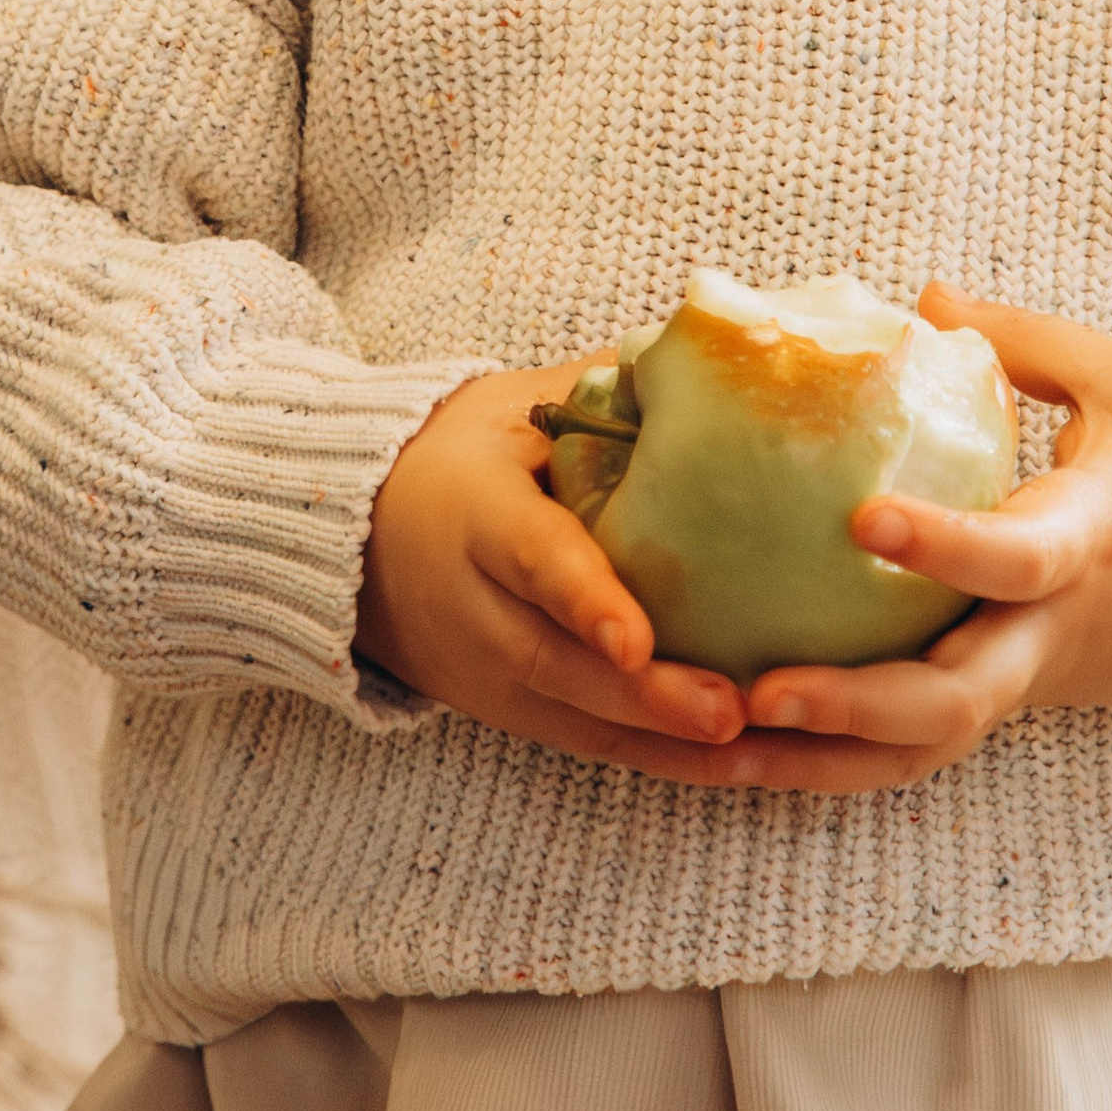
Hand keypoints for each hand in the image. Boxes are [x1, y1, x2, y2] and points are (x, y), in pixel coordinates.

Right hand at [360, 365, 750, 777]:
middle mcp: (474, 608)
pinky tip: (739, 766)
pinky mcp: (511, 713)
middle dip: (644, 695)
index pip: (531, 561)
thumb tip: (711, 344)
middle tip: (730, 711)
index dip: (582, 600)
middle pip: (558, 663)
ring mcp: (487, 673)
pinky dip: (661, 761)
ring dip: (667, 742)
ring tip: (756, 751)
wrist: (355, 537)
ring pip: (579, 719)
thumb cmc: (460, 456)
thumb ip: (600, 390)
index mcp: (476, 516)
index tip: (635, 638)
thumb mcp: (513, 408)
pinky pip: (591, 746)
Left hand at [730, 289, 1111, 785]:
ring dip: (822, 759)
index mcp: (1090, 541)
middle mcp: (1053, 631)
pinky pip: (915, 749)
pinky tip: (739, 748)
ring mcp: (1028, 681)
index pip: (1019, 558)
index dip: (947, 547)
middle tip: (760, 688)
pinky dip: (833, 761)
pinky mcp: (1004, 700)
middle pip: (960, 701)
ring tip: (714, 744)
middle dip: (858, 705)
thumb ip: (1024, 342)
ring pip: (926, 749)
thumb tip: (919, 301)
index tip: (862, 520)